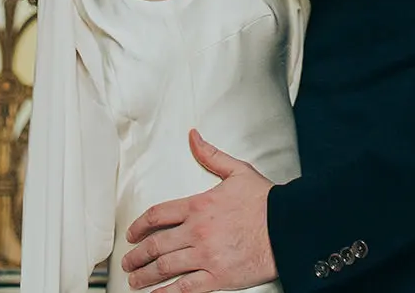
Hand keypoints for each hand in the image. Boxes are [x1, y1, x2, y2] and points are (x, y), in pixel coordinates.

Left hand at [121, 132, 274, 291]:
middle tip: (128, 262)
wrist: (287, 228)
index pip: (158, 215)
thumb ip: (211, 155)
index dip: (140, 225)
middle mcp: (197, 231)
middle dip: (137, 255)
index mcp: (199, 205)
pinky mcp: (217, 278)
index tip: (132, 234)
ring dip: (145, 276)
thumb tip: (193, 137)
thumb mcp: (237, 171)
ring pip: (165, 268)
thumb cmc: (265, 201)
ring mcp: (205, 256)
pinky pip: (184, 289)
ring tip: (134, 281)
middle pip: (156, 244)